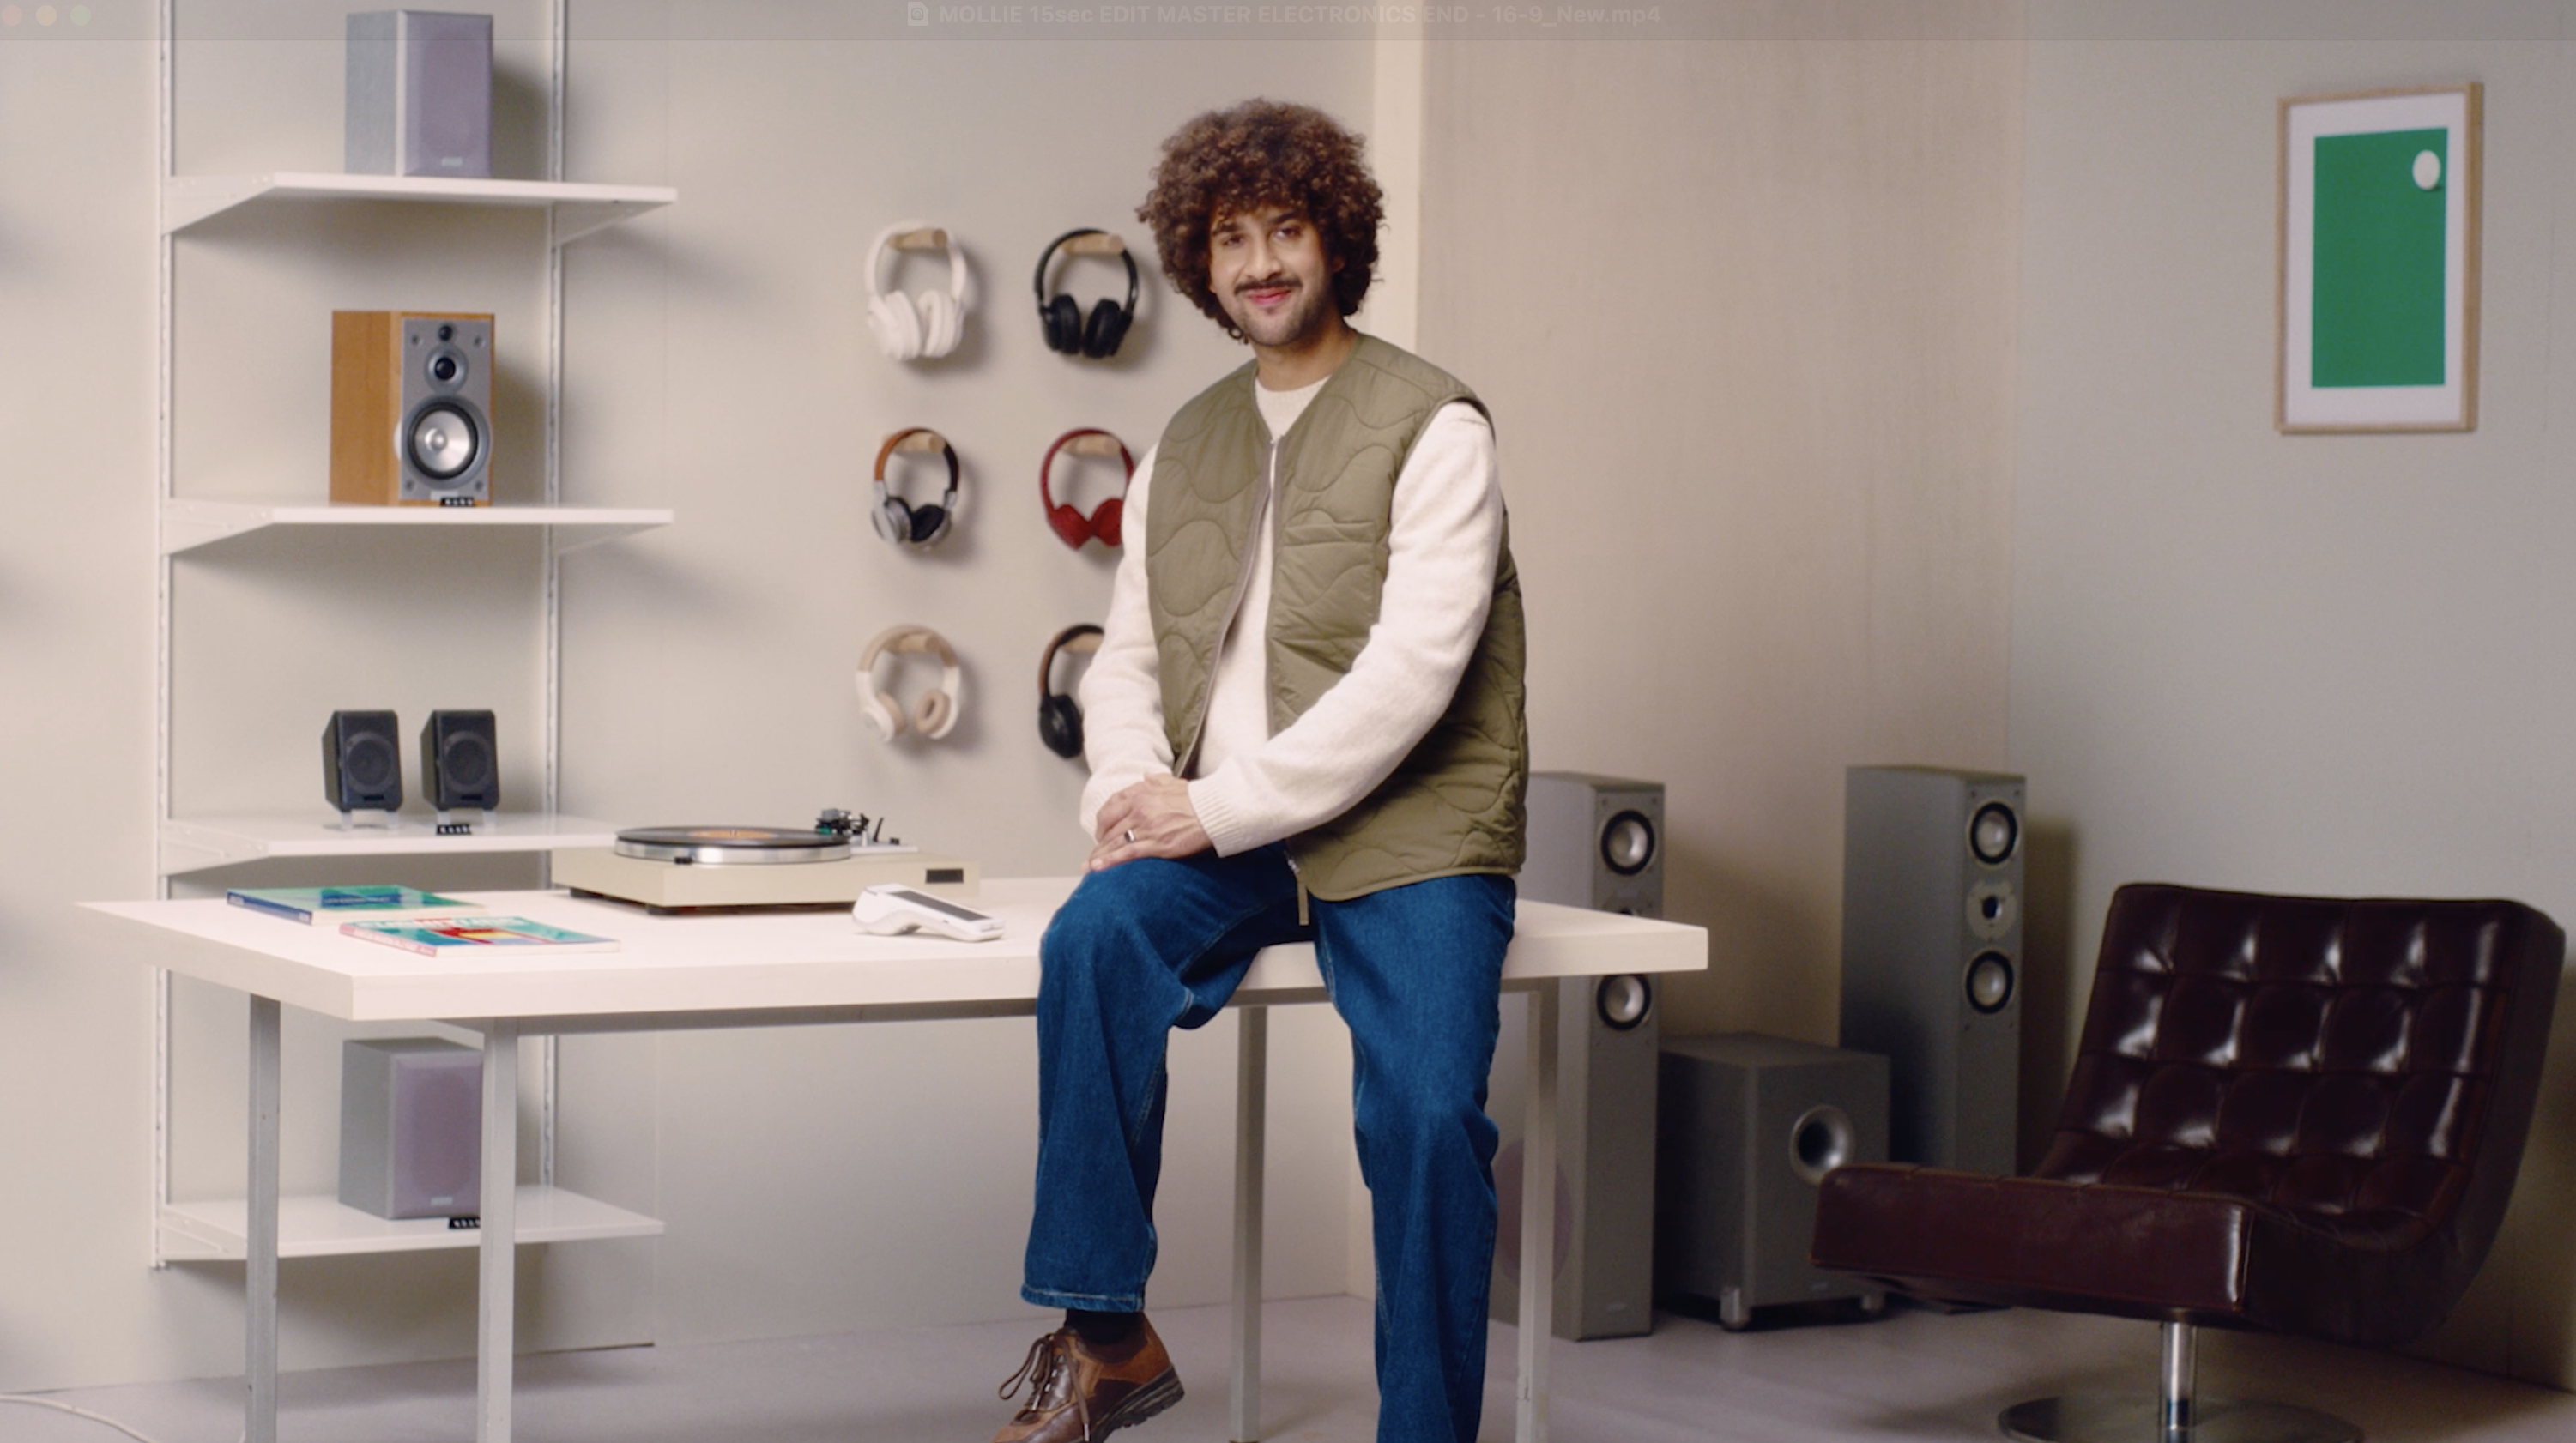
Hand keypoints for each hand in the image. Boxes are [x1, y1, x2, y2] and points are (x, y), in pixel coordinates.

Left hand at [1089, 774, 1210, 870]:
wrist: (1213, 811)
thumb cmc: (1197, 798)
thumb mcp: (1173, 782)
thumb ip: (1156, 780)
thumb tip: (1145, 777)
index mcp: (1141, 792)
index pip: (1111, 806)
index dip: (1103, 820)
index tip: (1101, 830)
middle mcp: (1139, 809)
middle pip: (1109, 826)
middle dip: (1099, 841)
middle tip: (1096, 851)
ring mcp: (1145, 827)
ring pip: (1114, 842)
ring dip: (1099, 855)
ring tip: (1090, 866)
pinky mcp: (1155, 844)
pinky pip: (1125, 853)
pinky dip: (1109, 861)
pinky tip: (1098, 868)